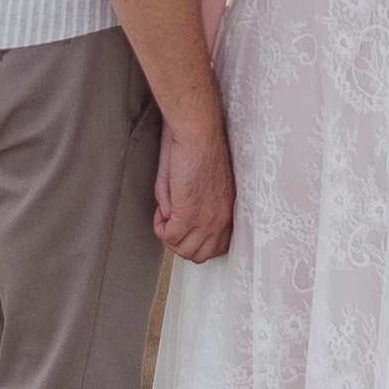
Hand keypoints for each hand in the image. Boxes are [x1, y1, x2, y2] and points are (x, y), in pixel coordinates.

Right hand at [154, 116, 234, 262]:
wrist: (198, 134)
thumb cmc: (200, 148)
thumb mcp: (201, 186)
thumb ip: (188, 208)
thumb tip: (172, 219)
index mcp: (228, 210)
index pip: (218, 247)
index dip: (196, 242)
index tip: (184, 229)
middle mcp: (221, 219)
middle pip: (199, 254)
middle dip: (180, 244)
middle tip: (170, 226)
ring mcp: (206, 218)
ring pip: (183, 249)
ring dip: (168, 237)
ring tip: (164, 217)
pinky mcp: (189, 213)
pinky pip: (169, 236)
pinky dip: (160, 228)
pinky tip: (160, 212)